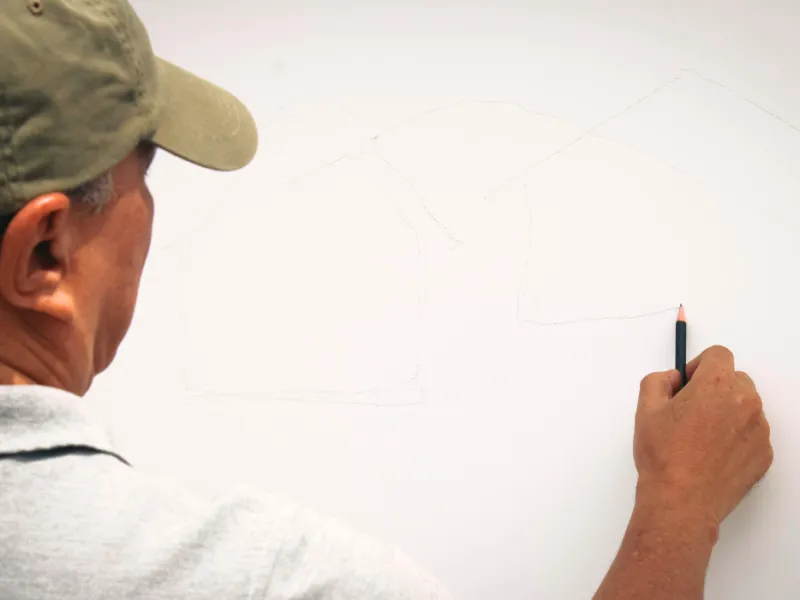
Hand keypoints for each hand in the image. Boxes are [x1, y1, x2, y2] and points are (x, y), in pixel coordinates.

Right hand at [634, 345, 772, 529]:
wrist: (682, 500)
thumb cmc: (664, 456)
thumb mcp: (645, 409)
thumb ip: (657, 381)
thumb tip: (672, 379)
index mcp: (715, 385)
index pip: (718, 354)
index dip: (699, 365)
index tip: (688, 382)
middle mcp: (744, 402)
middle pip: (735, 379)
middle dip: (714, 388)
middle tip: (691, 410)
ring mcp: (759, 429)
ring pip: (746, 406)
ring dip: (727, 412)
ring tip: (701, 436)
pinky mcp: (764, 453)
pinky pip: (752, 433)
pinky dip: (737, 437)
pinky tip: (713, 453)